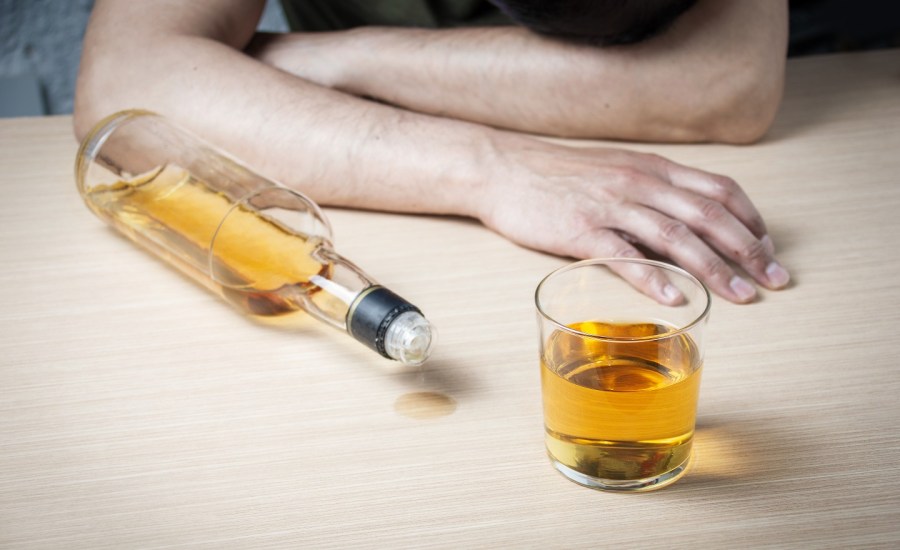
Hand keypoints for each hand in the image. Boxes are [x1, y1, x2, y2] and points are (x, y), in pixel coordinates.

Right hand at [480, 139, 789, 303]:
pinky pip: (626, 256)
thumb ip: (652, 187)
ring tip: (741, 296)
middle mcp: (640, 183)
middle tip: (775, 280)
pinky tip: (678, 298)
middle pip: (708, 216)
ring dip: (714, 269)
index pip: (718, 189)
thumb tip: (686, 215)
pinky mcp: (582, 231)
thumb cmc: (558, 174)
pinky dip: (655, 279)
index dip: (751, 219)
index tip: (768, 247)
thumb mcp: (615, 169)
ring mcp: (611, 206)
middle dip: (748, 250)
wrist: (503, 168)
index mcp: (651, 168)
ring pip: (676, 238)